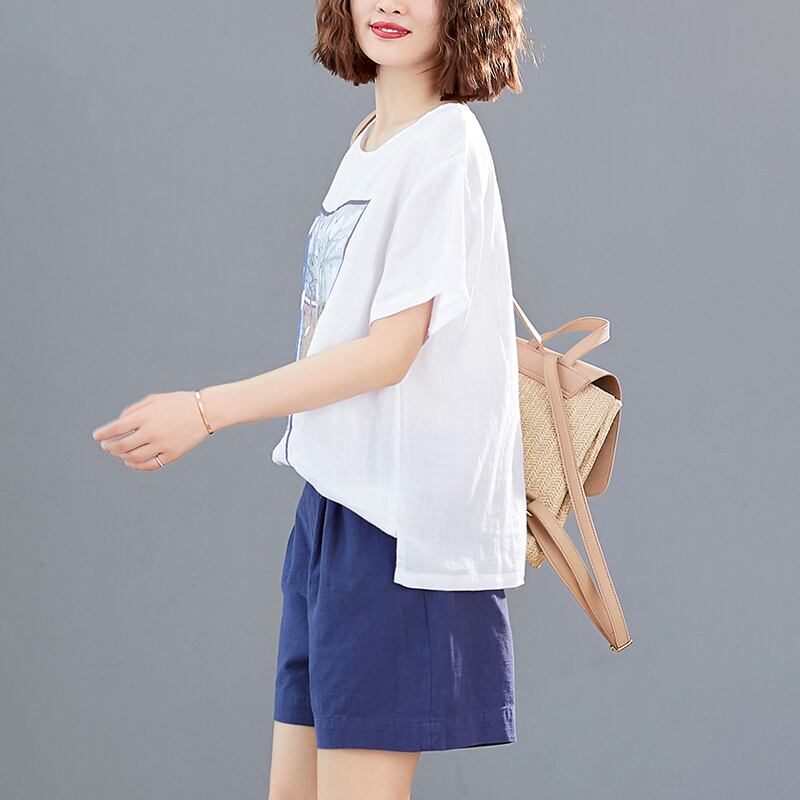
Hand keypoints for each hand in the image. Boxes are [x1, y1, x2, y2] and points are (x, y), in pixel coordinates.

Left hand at [92, 391, 210, 470]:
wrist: (206, 411)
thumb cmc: (178, 403)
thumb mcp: (154, 399)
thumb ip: (134, 410)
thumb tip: (119, 424)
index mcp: (146, 416)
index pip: (115, 429)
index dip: (103, 434)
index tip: (97, 437)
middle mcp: (152, 432)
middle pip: (122, 446)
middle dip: (110, 447)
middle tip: (106, 446)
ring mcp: (163, 444)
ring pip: (134, 458)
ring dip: (122, 457)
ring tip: (119, 453)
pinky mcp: (173, 454)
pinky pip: (150, 465)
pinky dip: (137, 466)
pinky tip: (131, 462)